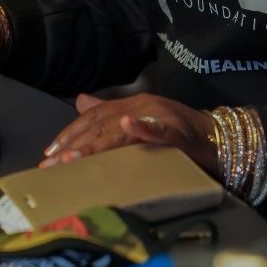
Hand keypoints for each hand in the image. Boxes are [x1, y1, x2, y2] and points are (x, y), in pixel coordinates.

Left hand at [41, 92, 219, 177]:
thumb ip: (110, 112)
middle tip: (52, 166)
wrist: (217, 137)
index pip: (95, 116)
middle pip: (102, 124)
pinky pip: (161, 131)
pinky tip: (130, 127)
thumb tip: (80, 101)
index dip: (70, 133)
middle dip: (74, 145)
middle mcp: (143, 106)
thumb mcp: (142, 118)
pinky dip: (145, 128)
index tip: (48, 155)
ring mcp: (160, 118)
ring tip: (74, 158)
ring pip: (123, 130)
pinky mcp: (179, 133)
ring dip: (97, 143)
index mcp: (132, 104)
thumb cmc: (178, 132)